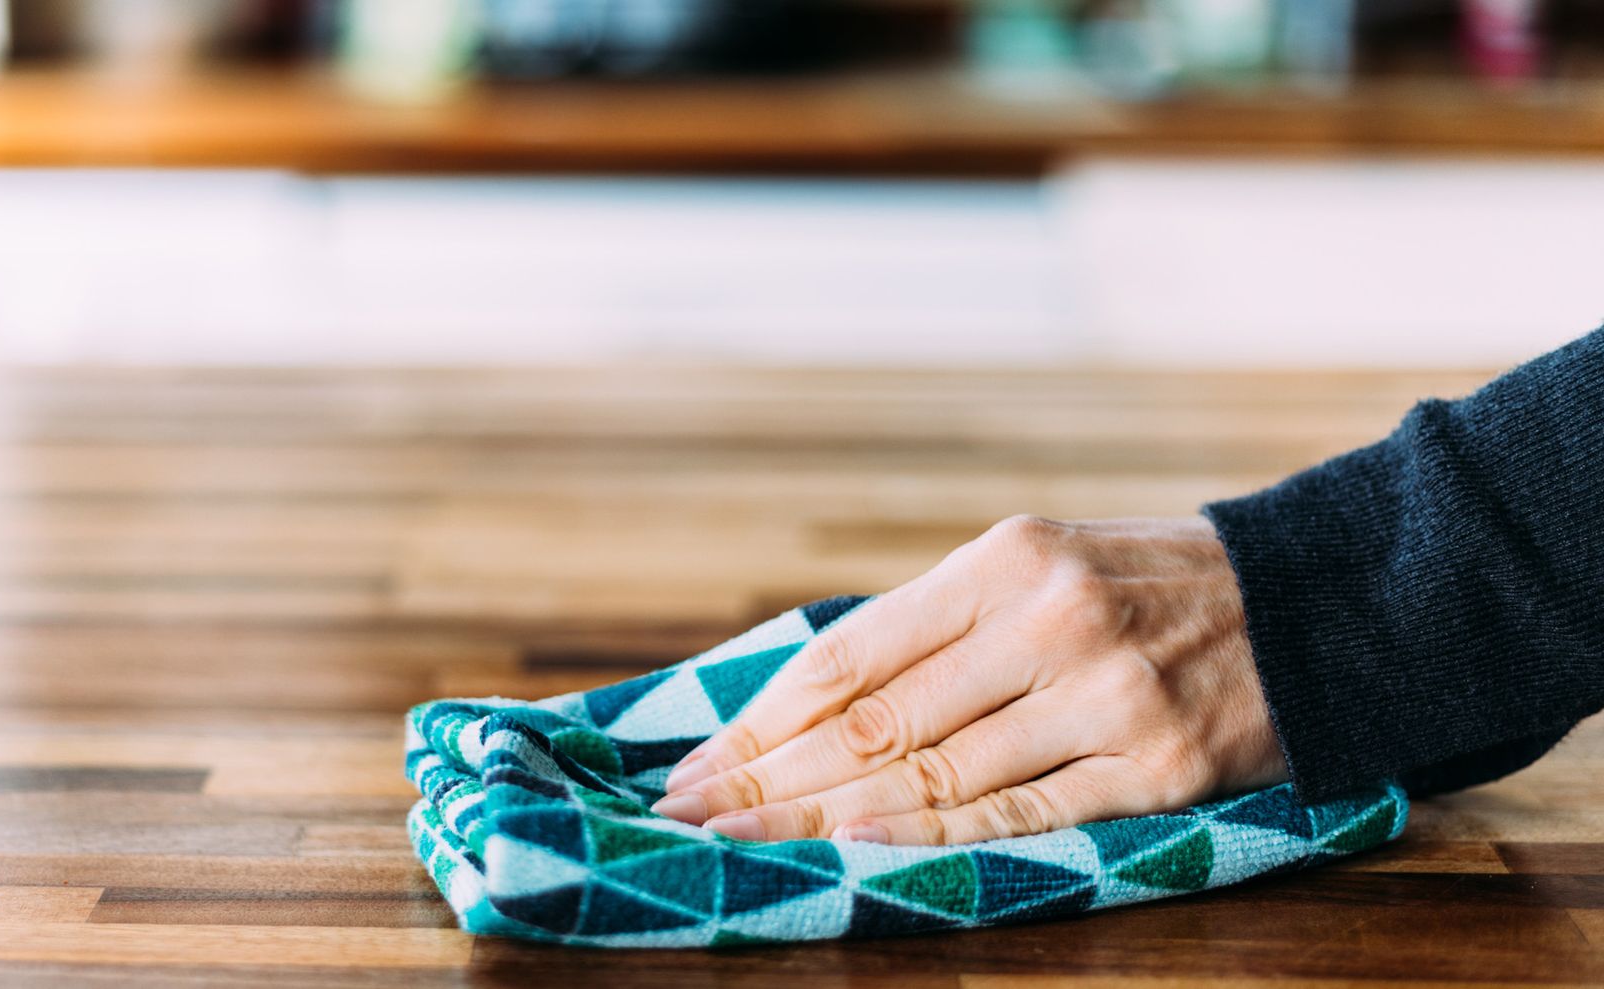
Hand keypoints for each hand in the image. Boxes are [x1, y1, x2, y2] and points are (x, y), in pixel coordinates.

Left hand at [650, 515, 1286, 845]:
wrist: (1306, 605)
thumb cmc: (1137, 590)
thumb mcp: (1035, 567)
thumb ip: (933, 630)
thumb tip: (799, 708)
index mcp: (1003, 559)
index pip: (851, 655)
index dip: (762, 720)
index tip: (696, 766)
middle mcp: (1048, 619)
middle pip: (877, 725)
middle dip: (768, 780)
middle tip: (690, 822)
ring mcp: (1107, 694)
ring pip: (937, 779)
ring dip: (825, 823)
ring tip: (747, 849)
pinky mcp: (1161, 766)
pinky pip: (1023, 819)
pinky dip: (930, 846)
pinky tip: (856, 861)